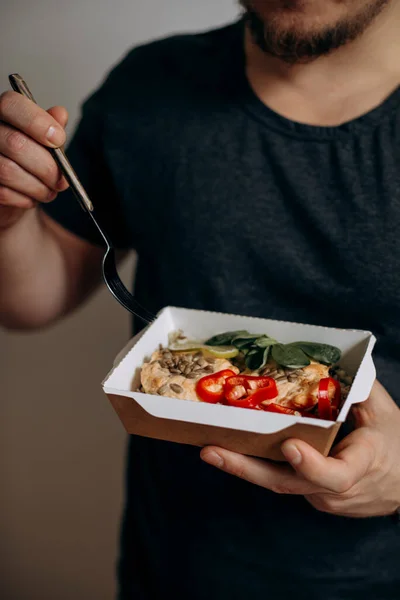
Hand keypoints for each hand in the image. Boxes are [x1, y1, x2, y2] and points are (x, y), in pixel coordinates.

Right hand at [0, 91, 68, 228]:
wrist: (19, 194)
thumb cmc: (33, 162)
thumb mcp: (47, 143)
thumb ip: (52, 128)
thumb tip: (60, 114)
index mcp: (4, 113)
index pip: (12, 104)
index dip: (38, 122)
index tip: (59, 140)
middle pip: (15, 143)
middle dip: (46, 167)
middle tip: (62, 181)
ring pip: (8, 170)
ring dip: (38, 187)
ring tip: (49, 191)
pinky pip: (3, 192)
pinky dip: (25, 199)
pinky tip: (32, 198)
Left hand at [201, 380, 399, 517]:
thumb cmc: (396, 444)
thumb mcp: (383, 412)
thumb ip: (358, 386)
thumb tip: (330, 360)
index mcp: (363, 465)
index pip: (336, 475)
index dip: (311, 465)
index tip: (290, 446)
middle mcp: (337, 490)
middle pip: (289, 484)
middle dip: (246, 468)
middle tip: (211, 451)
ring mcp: (321, 498)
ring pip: (280, 483)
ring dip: (244, 466)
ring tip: (209, 447)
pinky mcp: (310, 497)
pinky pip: (282, 480)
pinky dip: (258, 464)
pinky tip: (232, 447)